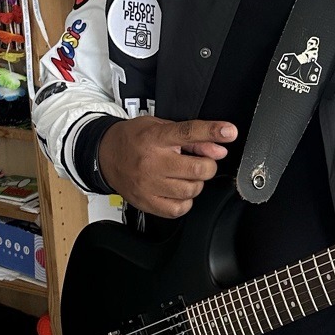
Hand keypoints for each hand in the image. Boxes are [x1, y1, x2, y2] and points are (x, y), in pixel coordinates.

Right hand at [97, 117, 236, 218]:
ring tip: (184, 174)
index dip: (212, 131)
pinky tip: (178, 189)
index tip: (229, 131)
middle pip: (197, 168)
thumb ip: (192, 137)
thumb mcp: (162, 126)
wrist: (105, 155)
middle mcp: (152, 162)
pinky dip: (185, 200)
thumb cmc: (135, 138)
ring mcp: (148, 185)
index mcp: (156, 138)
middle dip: (207, 165)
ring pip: (192, 190)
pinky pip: (179, 209)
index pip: (188, 133)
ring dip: (196, 183)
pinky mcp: (146, 202)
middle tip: (199, 161)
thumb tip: (219, 149)